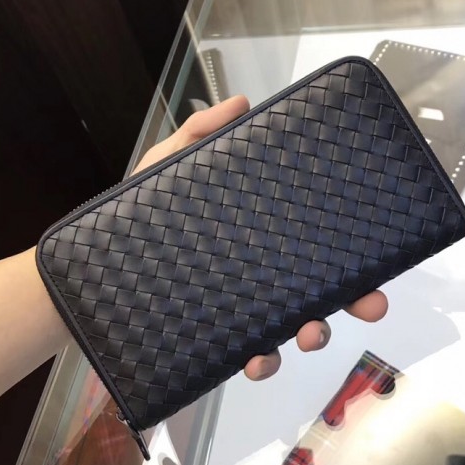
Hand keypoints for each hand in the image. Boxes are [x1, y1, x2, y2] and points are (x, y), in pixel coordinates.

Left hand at [132, 96, 387, 380]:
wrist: (92, 276)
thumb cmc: (132, 221)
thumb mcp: (163, 168)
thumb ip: (198, 135)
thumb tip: (243, 102)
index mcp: (254, 237)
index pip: (309, 241)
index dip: (345, 250)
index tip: (373, 252)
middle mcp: (255, 274)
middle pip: (316, 288)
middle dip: (352, 299)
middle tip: (370, 302)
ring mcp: (238, 309)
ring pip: (291, 327)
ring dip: (314, 335)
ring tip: (310, 333)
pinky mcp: (214, 338)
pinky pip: (248, 355)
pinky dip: (261, 362)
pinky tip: (255, 359)